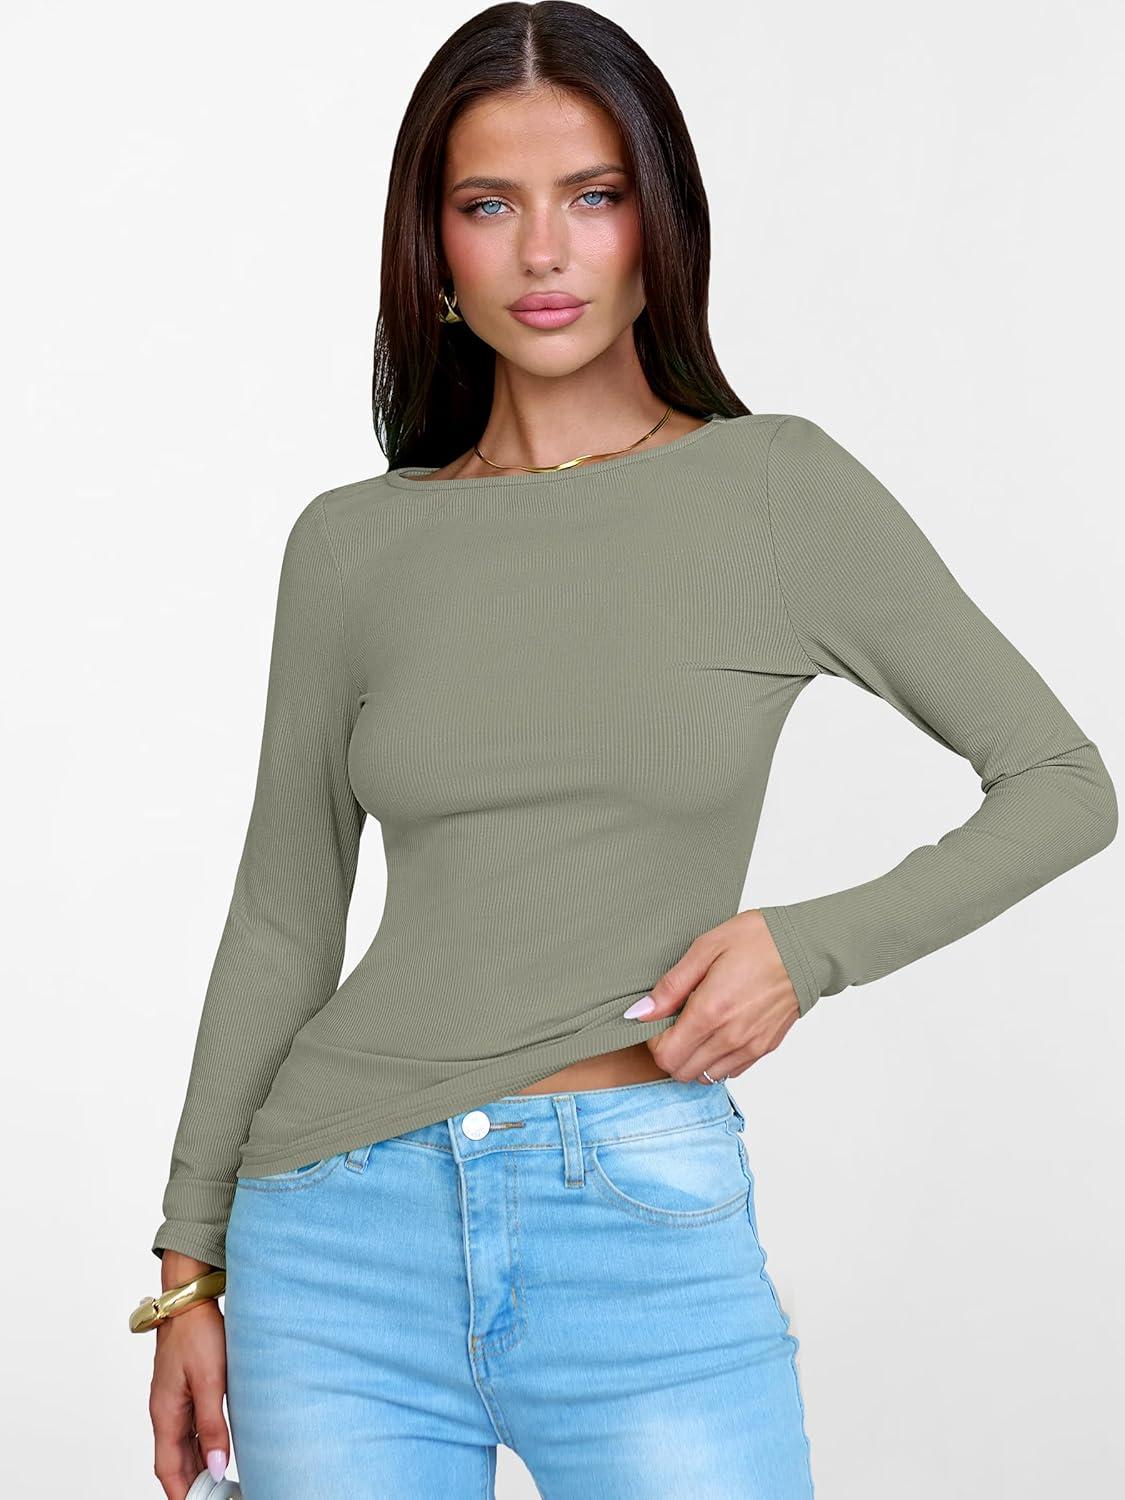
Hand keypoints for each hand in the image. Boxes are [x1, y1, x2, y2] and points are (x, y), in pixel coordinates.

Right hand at [150, 1290, 230, 1498]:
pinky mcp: (185, 1389)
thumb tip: (217, 1467)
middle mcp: (165, 1411)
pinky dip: (202, 1444)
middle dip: (191, 1484)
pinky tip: (217, 1450)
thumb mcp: (210, 1381)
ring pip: (183, 1445)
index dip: (182, 1493)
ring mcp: (174, 1401)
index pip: (168, 1468)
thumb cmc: (197, 1334)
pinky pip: (190, 1427)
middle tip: (216, 1497)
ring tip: (218, 1484)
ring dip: (197, 1466)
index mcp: (165, 1414)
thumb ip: (213, 1425)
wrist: (190, 1300)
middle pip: (174, 1461)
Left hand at [633, 909, 800, 1081]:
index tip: (660, 1019)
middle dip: (670, 1052)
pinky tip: (719, 1031)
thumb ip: (671, 986)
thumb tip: (641, 1013)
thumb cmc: (757, 940)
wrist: (804, 947)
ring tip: (698, 1026)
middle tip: (675, 1023)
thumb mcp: (705, 948)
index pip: (665, 1056)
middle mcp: (729, 1037)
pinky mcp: (764, 1048)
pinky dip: (716, 1059)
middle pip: (681, 1072)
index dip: (654, 1041)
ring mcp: (749, 1047)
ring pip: (705, 1076)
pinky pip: (730, 1071)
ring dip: (693, 1058)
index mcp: (710, 1012)